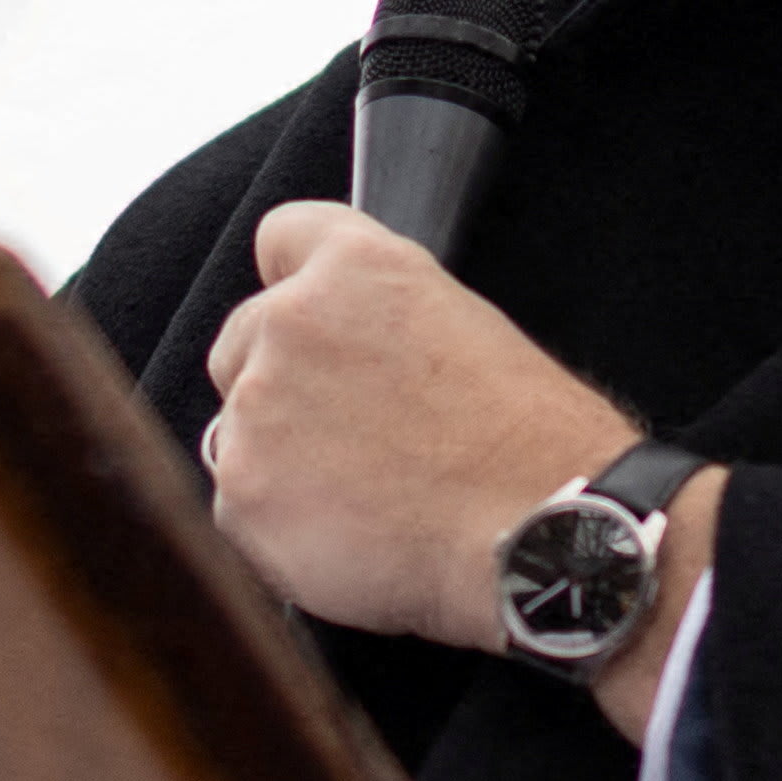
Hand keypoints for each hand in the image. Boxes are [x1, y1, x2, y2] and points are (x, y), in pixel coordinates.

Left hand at [200, 201, 647, 658]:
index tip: (313, 326)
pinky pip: (240, 508)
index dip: (296, 286)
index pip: (281, 239)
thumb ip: (380, 317)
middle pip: (242, 343)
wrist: (544, 535)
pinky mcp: (242, 490)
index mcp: (354, 267)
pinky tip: (351, 541)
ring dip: (279, 461)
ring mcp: (256, 408)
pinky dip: (281, 529)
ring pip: (237, 431)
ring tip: (366, 499)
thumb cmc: (532, 443)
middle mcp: (288, 321)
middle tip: (354, 439)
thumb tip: (347, 349)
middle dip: (282, 387)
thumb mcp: (465, 327)